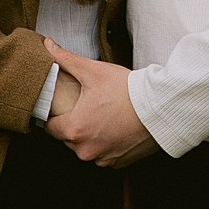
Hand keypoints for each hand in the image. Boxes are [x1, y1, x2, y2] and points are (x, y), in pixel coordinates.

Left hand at [42, 44, 157, 165]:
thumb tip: (48, 45)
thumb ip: (66, 59)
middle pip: (68, 138)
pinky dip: (106, 144)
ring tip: (102, 116)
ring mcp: (103, 159)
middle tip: (86, 107)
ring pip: (85, 147)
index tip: (61, 106)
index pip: (50, 127)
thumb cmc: (127, 91)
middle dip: (73, 123)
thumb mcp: (94, 72)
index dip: (54, 114)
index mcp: (74, 130)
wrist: (161, 107)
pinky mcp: (118, 163)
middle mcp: (86, 150)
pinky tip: (114, 128)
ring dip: (89, 136)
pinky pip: (103, 154)